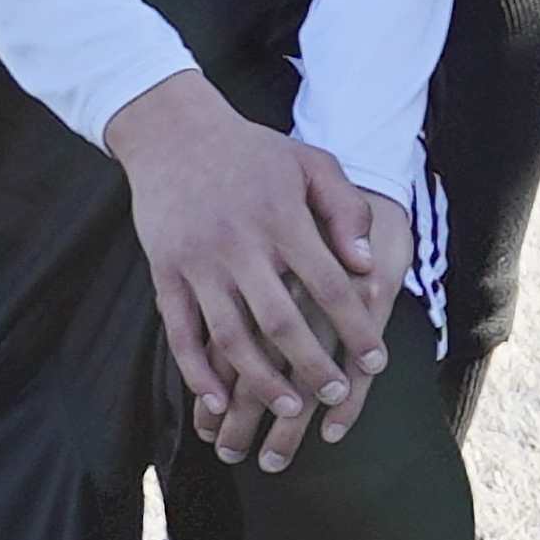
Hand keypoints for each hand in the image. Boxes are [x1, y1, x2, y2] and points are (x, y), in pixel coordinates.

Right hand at [103, 78, 399, 472]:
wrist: (173, 132)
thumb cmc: (253, 151)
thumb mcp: (311, 163)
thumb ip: (345, 210)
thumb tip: (368, 267)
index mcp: (283, 218)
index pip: (330, 284)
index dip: (355, 326)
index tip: (375, 359)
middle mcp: (240, 244)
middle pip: (282, 320)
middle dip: (312, 365)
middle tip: (336, 395)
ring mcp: (197, 262)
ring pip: (231, 335)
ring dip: (260, 378)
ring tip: (288, 408)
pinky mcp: (164, 272)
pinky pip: (180, 331)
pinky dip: (197, 369)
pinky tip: (218, 397)